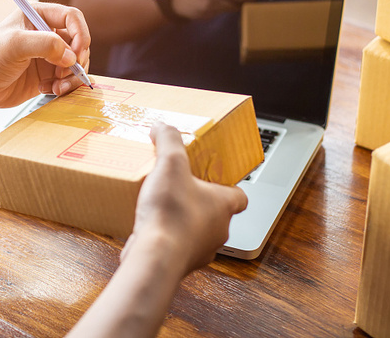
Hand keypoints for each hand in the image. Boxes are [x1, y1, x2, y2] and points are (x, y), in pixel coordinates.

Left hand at [0, 2, 90, 107]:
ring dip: (72, 77)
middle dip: (77, 60)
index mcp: (38, 16)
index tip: (76, 53)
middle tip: (63, 74)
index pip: (72, 18)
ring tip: (56, 87)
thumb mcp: (15, 45)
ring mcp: (49, 55)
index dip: (81, 34)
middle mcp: (47, 33)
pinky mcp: (48, 74)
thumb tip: (71, 56)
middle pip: (79, 42)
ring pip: (77, 63)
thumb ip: (45, 45)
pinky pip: (69, 79)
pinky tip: (50, 90)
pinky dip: (66, 86)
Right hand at [122, 122, 247, 274]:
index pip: (240, 196)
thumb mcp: (170, 163)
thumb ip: (168, 140)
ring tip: (161, 206)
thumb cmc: (171, 213)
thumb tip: (162, 126)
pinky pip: (176, 246)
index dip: (227, 186)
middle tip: (180, 187)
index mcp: (224, 205)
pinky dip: (166, 237)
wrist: (155, 255)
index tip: (212, 178)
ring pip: (197, 232)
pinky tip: (149, 226)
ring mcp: (201, 250)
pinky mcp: (180, 262)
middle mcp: (218, 230)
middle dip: (199, 201)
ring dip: (183, 220)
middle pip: (216, 213)